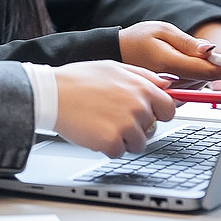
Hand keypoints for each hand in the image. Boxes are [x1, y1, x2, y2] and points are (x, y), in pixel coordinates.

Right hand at [52, 60, 175, 157]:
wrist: (52, 93)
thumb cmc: (78, 79)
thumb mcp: (113, 67)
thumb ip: (143, 76)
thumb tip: (166, 84)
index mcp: (141, 87)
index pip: (169, 109)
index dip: (159, 113)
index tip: (148, 115)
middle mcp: (138, 106)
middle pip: (152, 128)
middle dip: (136, 127)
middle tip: (113, 117)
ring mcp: (126, 125)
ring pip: (137, 144)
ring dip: (122, 139)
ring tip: (101, 123)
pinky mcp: (112, 141)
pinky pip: (118, 152)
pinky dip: (106, 147)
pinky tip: (93, 131)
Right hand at [119, 21, 220, 83]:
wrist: (114, 54)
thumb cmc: (136, 39)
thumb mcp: (162, 30)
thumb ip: (187, 42)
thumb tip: (210, 50)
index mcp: (167, 62)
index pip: (205, 70)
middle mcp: (168, 81)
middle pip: (204, 79)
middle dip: (211, 66)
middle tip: (201, 50)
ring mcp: (167, 91)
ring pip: (198, 85)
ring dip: (201, 72)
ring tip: (181, 56)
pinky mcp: (166, 95)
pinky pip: (189, 89)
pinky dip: (192, 79)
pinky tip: (179, 68)